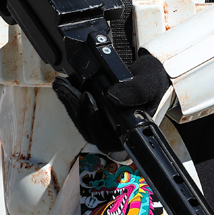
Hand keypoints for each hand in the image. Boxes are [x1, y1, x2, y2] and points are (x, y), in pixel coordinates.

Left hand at [54, 51, 170, 153]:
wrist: (150, 76)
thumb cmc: (152, 81)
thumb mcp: (148, 81)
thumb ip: (135, 90)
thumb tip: (112, 96)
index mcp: (131, 132)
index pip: (108, 138)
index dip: (94, 122)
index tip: (87, 97)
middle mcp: (117, 135)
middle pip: (90, 131)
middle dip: (74, 107)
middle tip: (64, 86)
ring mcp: (107, 128)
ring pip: (83, 125)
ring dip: (69, 104)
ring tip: (60, 85)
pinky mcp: (98, 120)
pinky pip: (81, 118)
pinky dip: (71, 102)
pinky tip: (64, 88)